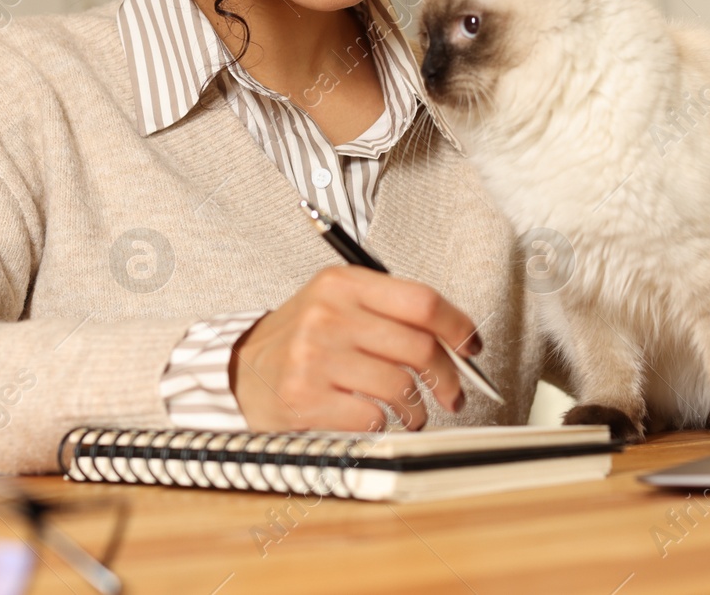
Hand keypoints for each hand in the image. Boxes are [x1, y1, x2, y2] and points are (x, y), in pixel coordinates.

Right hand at [229, 265, 481, 431]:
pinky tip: (376, 421)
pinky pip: (373, 417)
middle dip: (447, 377)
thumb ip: (389, 311)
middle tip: (452, 393)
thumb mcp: (336, 304)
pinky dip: (384, 424)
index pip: (420, 301)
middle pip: (418, 346)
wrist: (240, 372)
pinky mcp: (305, 398)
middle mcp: (327, 315)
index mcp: (342, 284)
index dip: (457, 326)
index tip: (470, 346)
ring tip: (413, 413)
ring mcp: (314, 357)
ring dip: (418, 408)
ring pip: (400, 385)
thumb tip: (455, 338)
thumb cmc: (300, 340)